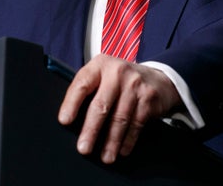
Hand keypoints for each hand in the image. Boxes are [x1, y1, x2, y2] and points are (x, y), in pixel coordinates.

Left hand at [58, 54, 181, 163]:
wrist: (157, 79)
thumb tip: (70, 120)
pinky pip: (136, 123)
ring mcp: (134, 84)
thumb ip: (89, 91)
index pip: (82, 84)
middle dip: (91, 130)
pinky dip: (128, 140)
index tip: (64, 121)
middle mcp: (117, 72)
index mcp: (100, 65)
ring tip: (105, 156)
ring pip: (120, 118)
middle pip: (101, 105)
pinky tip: (122, 150)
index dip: (72, 103)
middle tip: (84, 148)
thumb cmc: (122, 81)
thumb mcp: (104, 76)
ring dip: (111, 142)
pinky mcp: (148, 98)